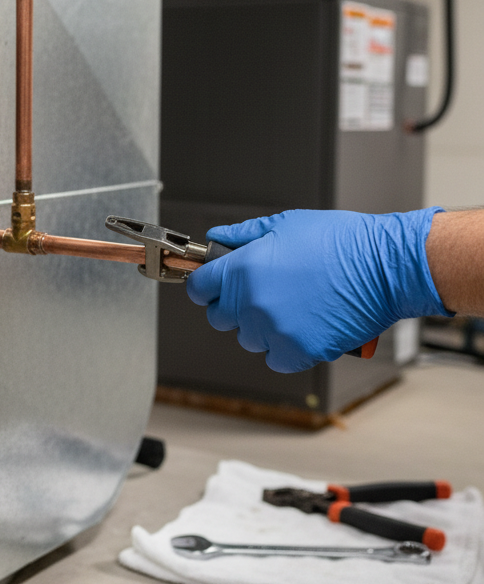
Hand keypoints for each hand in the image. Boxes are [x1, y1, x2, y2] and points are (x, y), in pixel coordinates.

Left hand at [185, 208, 447, 372]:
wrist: (384, 266)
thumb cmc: (341, 241)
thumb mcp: (284, 224)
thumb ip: (243, 235)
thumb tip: (218, 239)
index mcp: (242, 269)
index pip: (198, 287)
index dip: (205, 285)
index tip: (212, 284)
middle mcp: (251, 302)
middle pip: (219, 316)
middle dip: (233, 305)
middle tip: (261, 292)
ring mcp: (273, 330)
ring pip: (248, 338)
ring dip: (261, 326)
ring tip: (290, 305)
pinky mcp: (298, 351)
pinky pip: (275, 359)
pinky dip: (285, 347)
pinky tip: (301, 326)